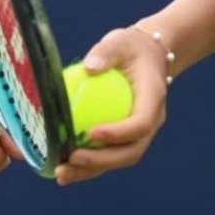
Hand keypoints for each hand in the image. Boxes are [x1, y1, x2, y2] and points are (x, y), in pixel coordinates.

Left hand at [53, 25, 169, 186]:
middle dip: (101, 161)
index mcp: (153, 99)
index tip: (92, 133)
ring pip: (118, 160)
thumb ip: (106, 52)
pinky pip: (108, 156)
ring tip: (61, 173)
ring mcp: (140, 134)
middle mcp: (151, 122)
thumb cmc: (131, 48)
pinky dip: (86, 166)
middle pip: (130, 151)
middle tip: (71, 159)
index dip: (119, 133)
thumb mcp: (120, 41)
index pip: (141, 124)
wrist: (148, 58)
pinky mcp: (126, 139)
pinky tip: (62, 167)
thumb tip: (88, 67)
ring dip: (90, 170)